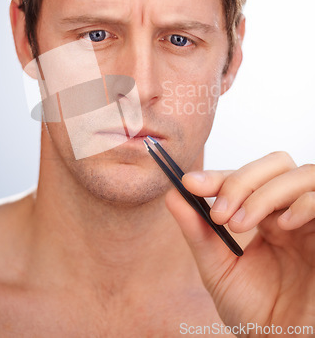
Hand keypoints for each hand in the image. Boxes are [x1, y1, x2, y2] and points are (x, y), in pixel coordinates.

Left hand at [165, 152, 314, 333]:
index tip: (190, 184)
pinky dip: (303, 204)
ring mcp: (311, 221)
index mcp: (264, 215)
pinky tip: (281, 226)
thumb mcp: (218, 269)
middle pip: (275, 164)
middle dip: (242, 181)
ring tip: (241, 224)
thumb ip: (198, 232)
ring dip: (265, 193)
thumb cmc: (253, 311)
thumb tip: (173, 196)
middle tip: (219, 214)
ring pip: (301, 174)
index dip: (217, 176)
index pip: (244, 178)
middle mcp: (289, 211)